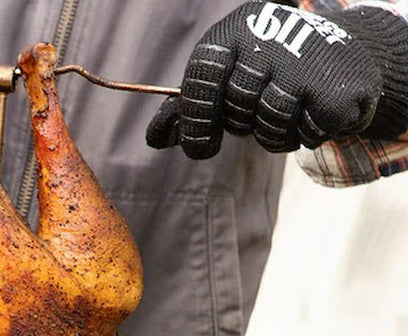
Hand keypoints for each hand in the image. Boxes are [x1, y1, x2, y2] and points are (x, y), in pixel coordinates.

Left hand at [147, 2, 407, 157]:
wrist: (342, 60)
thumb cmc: (269, 75)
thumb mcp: (226, 82)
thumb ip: (189, 108)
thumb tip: (154, 139)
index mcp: (234, 30)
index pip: (203, 73)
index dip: (198, 114)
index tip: (202, 146)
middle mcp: (269, 35)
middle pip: (237, 103)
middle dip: (244, 122)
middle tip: (258, 113)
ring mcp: (306, 57)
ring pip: (270, 121)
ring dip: (275, 133)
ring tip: (288, 113)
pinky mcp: (335, 86)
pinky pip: (305, 132)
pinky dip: (306, 135)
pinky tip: (314, 113)